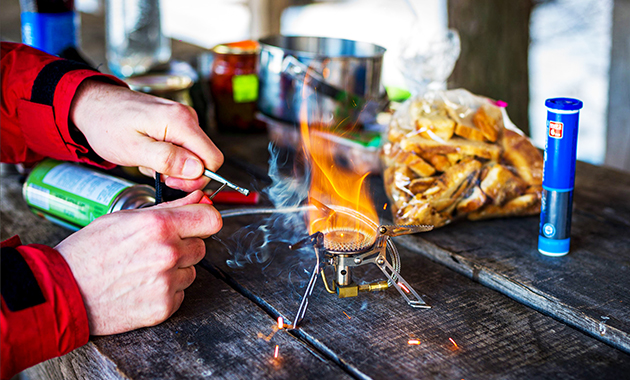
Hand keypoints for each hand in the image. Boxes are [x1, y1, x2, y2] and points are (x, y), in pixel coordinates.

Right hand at [55, 190, 220, 334]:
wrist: (63, 290)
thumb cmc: (89, 252)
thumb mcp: (125, 218)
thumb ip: (169, 208)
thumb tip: (199, 197)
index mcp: (159, 226)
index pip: (211, 219)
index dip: (205, 219)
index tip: (198, 222)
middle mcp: (167, 253)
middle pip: (201, 246)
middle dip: (184, 246)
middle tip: (154, 249)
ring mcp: (166, 282)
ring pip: (191, 271)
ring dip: (175, 270)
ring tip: (143, 269)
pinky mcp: (163, 307)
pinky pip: (180, 294)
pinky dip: (167, 291)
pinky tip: (143, 286)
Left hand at [69, 79, 223, 191]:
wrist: (93, 105)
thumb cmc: (107, 124)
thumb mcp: (134, 149)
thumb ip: (167, 159)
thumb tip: (198, 170)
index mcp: (181, 121)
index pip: (212, 159)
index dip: (197, 177)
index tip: (172, 182)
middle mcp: (187, 117)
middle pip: (205, 158)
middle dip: (184, 174)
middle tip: (157, 175)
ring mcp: (183, 119)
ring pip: (194, 156)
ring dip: (174, 167)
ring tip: (148, 162)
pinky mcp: (177, 124)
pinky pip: (184, 149)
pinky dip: (169, 158)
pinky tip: (150, 155)